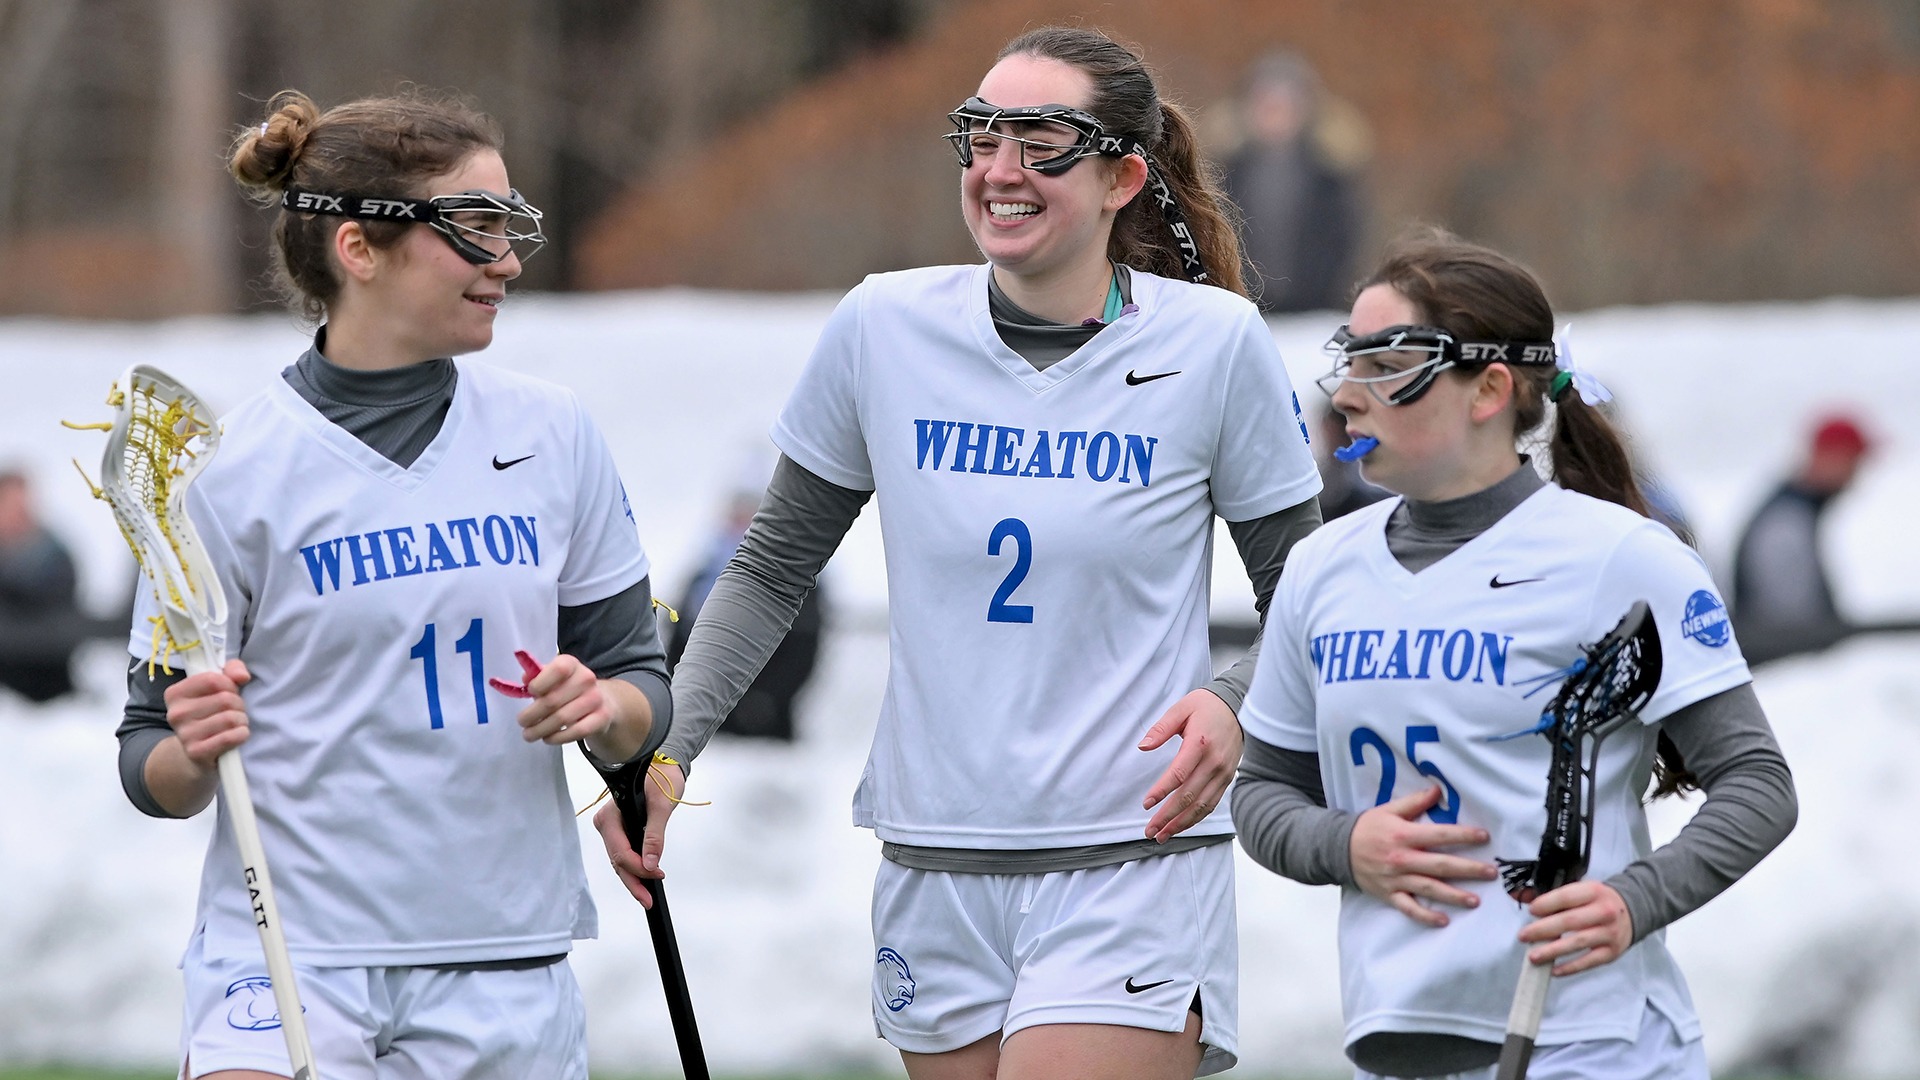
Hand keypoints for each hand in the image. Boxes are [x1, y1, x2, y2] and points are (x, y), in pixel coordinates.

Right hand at [162, 659, 252, 772]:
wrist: (199, 754)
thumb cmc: (212, 714)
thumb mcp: (218, 687)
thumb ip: (232, 670)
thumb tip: (241, 676)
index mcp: (175, 693)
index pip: (213, 679)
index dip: (229, 685)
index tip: (229, 692)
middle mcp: (176, 713)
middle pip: (225, 699)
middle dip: (238, 705)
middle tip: (234, 711)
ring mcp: (185, 734)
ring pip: (230, 718)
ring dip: (241, 721)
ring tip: (235, 724)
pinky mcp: (196, 752)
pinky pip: (229, 737)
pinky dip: (241, 735)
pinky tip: (237, 735)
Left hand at [514, 653, 613, 744]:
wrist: (602, 700)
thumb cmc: (568, 688)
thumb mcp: (553, 678)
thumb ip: (537, 677)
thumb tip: (526, 679)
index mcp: (572, 664)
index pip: (558, 669)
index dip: (540, 682)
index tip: (530, 692)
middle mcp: (586, 679)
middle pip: (553, 700)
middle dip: (532, 714)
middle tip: (522, 722)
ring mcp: (596, 699)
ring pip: (562, 718)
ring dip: (540, 729)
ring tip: (529, 734)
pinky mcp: (602, 718)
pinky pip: (576, 731)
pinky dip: (558, 738)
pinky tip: (547, 738)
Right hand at [592, 761, 683, 910]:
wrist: (664, 765)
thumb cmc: (662, 778)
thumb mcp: (661, 806)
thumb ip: (655, 835)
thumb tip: (651, 862)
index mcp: (610, 815)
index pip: (620, 851)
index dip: (637, 867)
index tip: (657, 874)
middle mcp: (606, 823)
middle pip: (617, 861)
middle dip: (633, 881)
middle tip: (648, 900)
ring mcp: (611, 828)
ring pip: (619, 861)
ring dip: (634, 877)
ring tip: (648, 894)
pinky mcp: (620, 830)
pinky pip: (624, 854)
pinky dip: (634, 867)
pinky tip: (645, 878)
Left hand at [1139, 689, 1242, 841]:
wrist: (1238, 705)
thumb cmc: (1206, 707)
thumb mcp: (1180, 709)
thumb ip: (1161, 729)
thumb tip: (1143, 746)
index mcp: (1200, 744)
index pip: (1178, 774)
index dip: (1161, 792)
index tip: (1146, 804)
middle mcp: (1214, 762)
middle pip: (1189, 796)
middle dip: (1168, 817)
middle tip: (1150, 830)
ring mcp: (1223, 773)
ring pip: (1201, 805)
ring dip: (1181, 823)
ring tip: (1163, 835)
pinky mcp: (1227, 778)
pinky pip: (1212, 803)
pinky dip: (1196, 818)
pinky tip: (1182, 825)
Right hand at [1349, 785, 1496, 927]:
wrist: (1337, 848)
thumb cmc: (1367, 828)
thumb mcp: (1388, 810)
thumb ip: (1415, 802)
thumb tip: (1438, 789)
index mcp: (1403, 835)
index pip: (1438, 835)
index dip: (1462, 835)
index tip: (1484, 837)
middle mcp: (1402, 859)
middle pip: (1440, 865)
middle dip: (1467, 869)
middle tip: (1491, 872)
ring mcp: (1395, 879)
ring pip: (1428, 889)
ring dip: (1453, 895)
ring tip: (1475, 901)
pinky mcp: (1389, 894)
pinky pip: (1409, 908)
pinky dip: (1425, 916)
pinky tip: (1443, 920)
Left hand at [1518, 880, 1633, 974]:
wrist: (1631, 911)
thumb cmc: (1597, 901)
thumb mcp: (1581, 890)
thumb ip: (1555, 896)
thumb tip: (1525, 902)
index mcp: (1594, 891)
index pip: (1567, 897)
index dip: (1547, 904)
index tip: (1531, 911)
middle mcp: (1604, 912)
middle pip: (1570, 922)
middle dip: (1543, 929)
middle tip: (1523, 936)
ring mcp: (1610, 933)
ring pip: (1578, 942)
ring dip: (1553, 950)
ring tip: (1533, 956)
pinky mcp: (1612, 952)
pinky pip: (1589, 962)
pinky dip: (1570, 967)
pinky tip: (1553, 970)